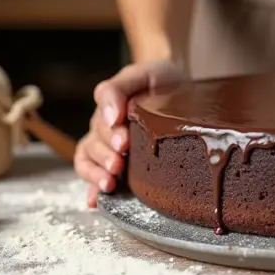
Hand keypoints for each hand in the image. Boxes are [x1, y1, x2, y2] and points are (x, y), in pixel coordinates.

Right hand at [75, 60, 189, 206]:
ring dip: (96, 171)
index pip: (101, 114)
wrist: (185, 96)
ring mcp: (108, 143)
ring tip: (110, 182)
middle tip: (120, 163)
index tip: (123, 141)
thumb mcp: (149, 74)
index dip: (110, 129)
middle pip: (95, 139)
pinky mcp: (113, 160)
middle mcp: (106, 123)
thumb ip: (121, 87)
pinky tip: (95, 200)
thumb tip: (109, 117)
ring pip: (88, 157)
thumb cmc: (166, 84)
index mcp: (113, 101)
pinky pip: (93, 173)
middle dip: (106, 153)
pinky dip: (92, 187)